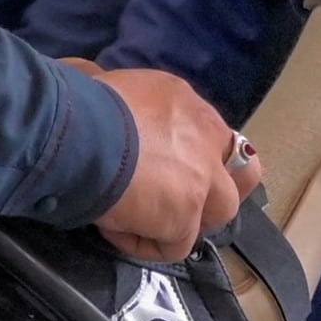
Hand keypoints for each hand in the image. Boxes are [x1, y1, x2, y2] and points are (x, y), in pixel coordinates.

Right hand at [74, 61, 246, 263]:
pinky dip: (146, 244)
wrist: (79, 134)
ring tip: (145, 222)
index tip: (162, 168)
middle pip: (242, 172)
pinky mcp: (186, 215)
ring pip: (219, 212)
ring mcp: (202, 178)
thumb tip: (84, 75)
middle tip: (184, 206)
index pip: (209, 132)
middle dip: (219, 191)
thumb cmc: (79, 105)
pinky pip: (175, 245)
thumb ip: (111, 90)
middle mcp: (204, 135)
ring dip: (186, 222)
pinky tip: (115, 230)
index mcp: (183, 101)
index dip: (194, 155)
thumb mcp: (101, 82)